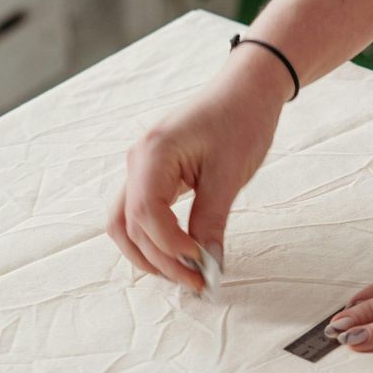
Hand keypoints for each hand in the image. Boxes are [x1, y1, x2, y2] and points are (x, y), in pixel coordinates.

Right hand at [108, 60, 286, 290]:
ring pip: (126, 223)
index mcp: (153, 154)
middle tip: (196, 283)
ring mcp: (140, 168)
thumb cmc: (240, 120)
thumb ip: (212, 220)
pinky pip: (139, 213)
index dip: (171, 248)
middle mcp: (137, 161)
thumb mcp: (230, 174)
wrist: (245, 89)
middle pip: (130, 225)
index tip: (201, 267)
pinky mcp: (152, 174)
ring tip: (184, 275)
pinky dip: (153, 238)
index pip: (146, 215)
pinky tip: (179, 254)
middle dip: (161, 259)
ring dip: (150, 254)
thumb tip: (207, 264)